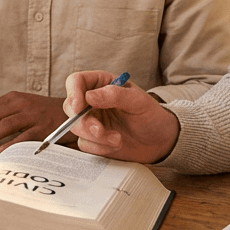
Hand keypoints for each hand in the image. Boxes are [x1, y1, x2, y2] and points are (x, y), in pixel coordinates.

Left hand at [0, 91, 66, 150]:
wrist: (76, 111)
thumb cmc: (44, 113)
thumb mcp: (24, 108)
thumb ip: (6, 115)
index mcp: (13, 98)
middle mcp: (22, 103)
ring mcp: (33, 114)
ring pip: (5, 124)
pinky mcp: (44, 127)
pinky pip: (25, 135)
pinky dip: (12, 143)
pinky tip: (1, 151)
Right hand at [63, 71, 177, 163]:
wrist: (159, 140)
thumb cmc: (150, 115)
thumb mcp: (138, 100)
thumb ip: (114, 95)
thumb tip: (89, 96)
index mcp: (101, 84)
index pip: (76, 81)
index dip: (72, 93)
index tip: (79, 108)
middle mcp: (92, 101)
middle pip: (70, 107)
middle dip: (84, 122)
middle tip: (99, 130)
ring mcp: (91, 120)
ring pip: (76, 128)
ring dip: (96, 137)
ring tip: (117, 139)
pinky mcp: (92, 139)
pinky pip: (85, 144)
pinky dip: (100, 148)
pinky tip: (116, 145)